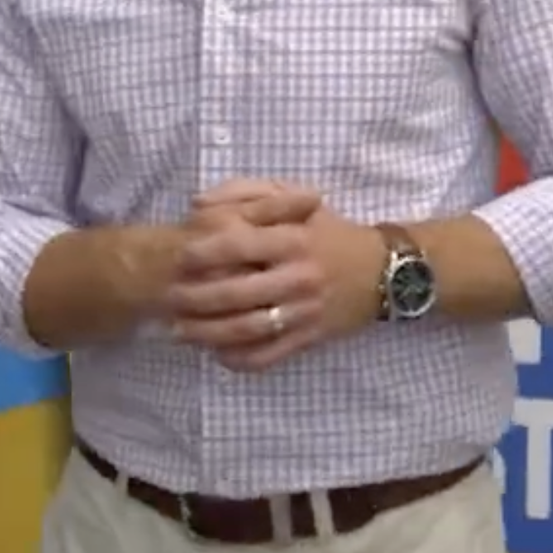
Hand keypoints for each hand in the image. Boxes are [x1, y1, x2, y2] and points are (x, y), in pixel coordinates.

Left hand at [167, 182, 384, 370]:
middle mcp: (299, 277)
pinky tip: (216, 353)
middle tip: (168, 299)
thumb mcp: (297, 199)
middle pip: (236, 294)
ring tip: (178, 331)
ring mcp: (305, 312)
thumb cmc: (330, 231)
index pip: (240, 247)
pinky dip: (238, 359)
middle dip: (195, 299)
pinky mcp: (311, 338)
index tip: (179, 257)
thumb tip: (198, 203)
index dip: (204, 253)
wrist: (385, 271)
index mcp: (294, 239)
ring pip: (248, 330)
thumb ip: (247, 193)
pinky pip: (269, 356)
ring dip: (207, 334)